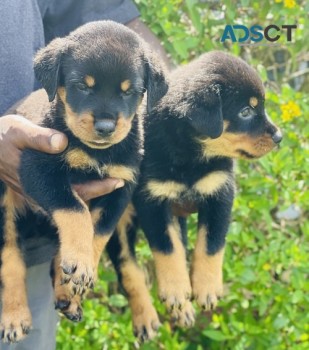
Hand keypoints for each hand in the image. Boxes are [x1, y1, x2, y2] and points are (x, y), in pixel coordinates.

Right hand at [0, 115, 123, 197]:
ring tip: (111, 180)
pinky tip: (89, 176)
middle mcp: (41, 193)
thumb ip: (38, 136)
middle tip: (120, 181)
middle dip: (100, 190)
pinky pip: (62, 190)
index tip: (118, 181)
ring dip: (90, 189)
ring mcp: (38, 192)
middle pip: (77, 196)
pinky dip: (78, 186)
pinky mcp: (37, 187)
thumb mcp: (17, 130)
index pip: (76, 191)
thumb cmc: (2, 136)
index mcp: (40, 182)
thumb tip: (62, 142)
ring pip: (70, 195)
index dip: (98, 188)